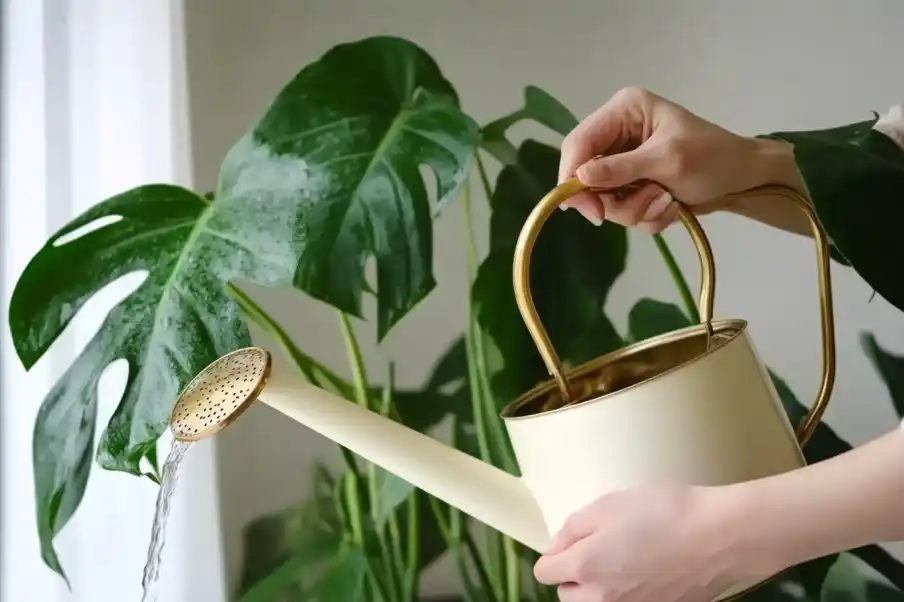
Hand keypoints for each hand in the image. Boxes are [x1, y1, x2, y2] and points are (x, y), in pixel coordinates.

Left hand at [533, 484, 748, 601]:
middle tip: (599, 547)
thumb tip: (555, 547)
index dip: (555, 552)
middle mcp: (602, 600)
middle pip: (567, 595)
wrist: (720, 537)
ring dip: (599, 587)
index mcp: (585, 568)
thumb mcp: (608, 505)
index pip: (545, 572)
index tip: (573, 539)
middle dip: (574, 574)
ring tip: (624, 560)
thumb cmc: (663, 511)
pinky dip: (629, 593)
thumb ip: (573, 528)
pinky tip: (649, 570)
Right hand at [557, 87, 796, 231]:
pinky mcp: (632, 184)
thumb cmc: (713, 157)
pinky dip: (645, 214)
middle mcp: (617, 134)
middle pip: (585, 177)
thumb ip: (622, 169)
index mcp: (623, 111)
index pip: (578, 143)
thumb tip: (579, 178)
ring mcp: (624, 161)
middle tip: (641, 207)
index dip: (572, 176)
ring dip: (636, 209)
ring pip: (604, 199)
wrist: (745, 179)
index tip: (585, 208)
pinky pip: (622, 209)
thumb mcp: (668, 161)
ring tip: (667, 202)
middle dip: (614, 199)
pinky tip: (670, 206)